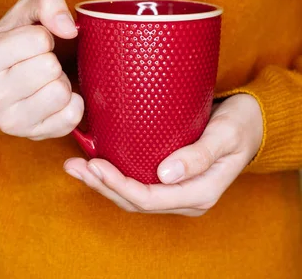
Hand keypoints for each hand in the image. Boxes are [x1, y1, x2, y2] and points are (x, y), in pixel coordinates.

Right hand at [0, 0, 83, 139]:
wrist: (9, 80)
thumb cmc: (18, 42)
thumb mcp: (26, 13)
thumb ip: (47, 4)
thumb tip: (68, 28)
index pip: (38, 40)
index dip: (44, 36)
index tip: (32, 44)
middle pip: (49, 67)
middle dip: (52, 60)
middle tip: (40, 64)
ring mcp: (8, 122)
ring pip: (60, 92)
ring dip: (60, 82)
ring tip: (45, 81)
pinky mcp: (32, 137)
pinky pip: (72, 116)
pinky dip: (72, 103)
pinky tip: (55, 99)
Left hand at [64, 94, 262, 215]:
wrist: (250, 122)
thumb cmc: (239, 125)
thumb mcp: (225, 135)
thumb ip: (200, 155)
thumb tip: (166, 175)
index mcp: (200, 193)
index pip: (150, 199)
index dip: (119, 185)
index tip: (95, 165)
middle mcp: (184, 198)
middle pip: (134, 202)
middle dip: (102, 185)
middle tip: (74, 167)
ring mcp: (175, 191)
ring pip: (131, 196)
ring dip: (101, 183)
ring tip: (74, 167)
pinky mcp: (167, 179)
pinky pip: (135, 183)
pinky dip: (111, 176)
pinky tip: (92, 163)